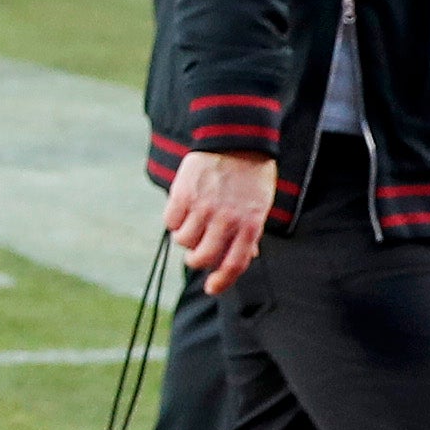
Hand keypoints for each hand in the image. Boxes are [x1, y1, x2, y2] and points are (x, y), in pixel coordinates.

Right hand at [164, 145, 277, 295]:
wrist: (235, 141)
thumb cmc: (251, 177)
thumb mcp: (260, 206)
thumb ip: (250, 233)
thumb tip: (244, 257)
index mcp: (249, 225)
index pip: (234, 264)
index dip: (222, 282)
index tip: (212, 289)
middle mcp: (226, 219)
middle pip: (203, 257)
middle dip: (197, 260)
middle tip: (197, 254)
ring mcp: (203, 207)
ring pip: (183, 240)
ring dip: (185, 237)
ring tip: (192, 223)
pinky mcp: (183, 194)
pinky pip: (170, 221)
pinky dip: (173, 220)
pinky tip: (182, 209)